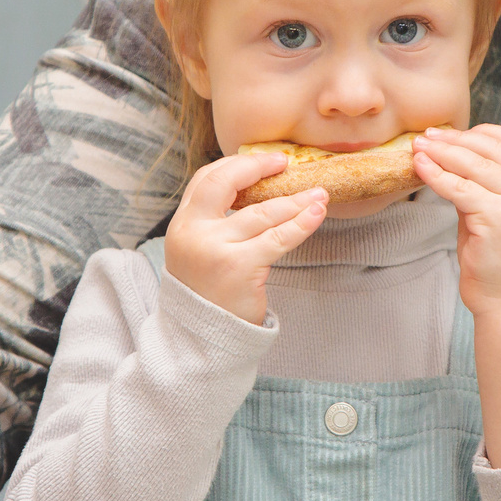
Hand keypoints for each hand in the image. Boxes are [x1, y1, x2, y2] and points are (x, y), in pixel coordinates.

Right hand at [163, 150, 329, 322]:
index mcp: (181, 225)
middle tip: (287, 163)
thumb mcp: (200, 250)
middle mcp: (193, 233)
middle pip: (226, 184)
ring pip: (261, 213)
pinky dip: (301, 223)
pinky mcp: (240, 268)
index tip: (265, 161)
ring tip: (319, 194)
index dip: (237, 165)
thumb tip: (260, 188)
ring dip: (295, 200)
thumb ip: (216, 222)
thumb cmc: (209, 292)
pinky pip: (278, 238)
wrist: (202, 339)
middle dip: (258, 168)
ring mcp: (215, 250)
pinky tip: (317, 213)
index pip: (206, 179)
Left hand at [410, 125, 500, 315]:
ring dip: (443, 152)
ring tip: (418, 147)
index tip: (454, 133)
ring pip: (476, 165)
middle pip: (493, 150)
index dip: (483, 133)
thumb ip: (481, 187)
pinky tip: (420, 169)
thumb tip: (449, 159)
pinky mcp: (499, 219)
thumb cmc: (496, 263)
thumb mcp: (494, 215)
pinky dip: (437, 176)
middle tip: (427, 135)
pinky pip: (461, 189)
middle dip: (456, 139)